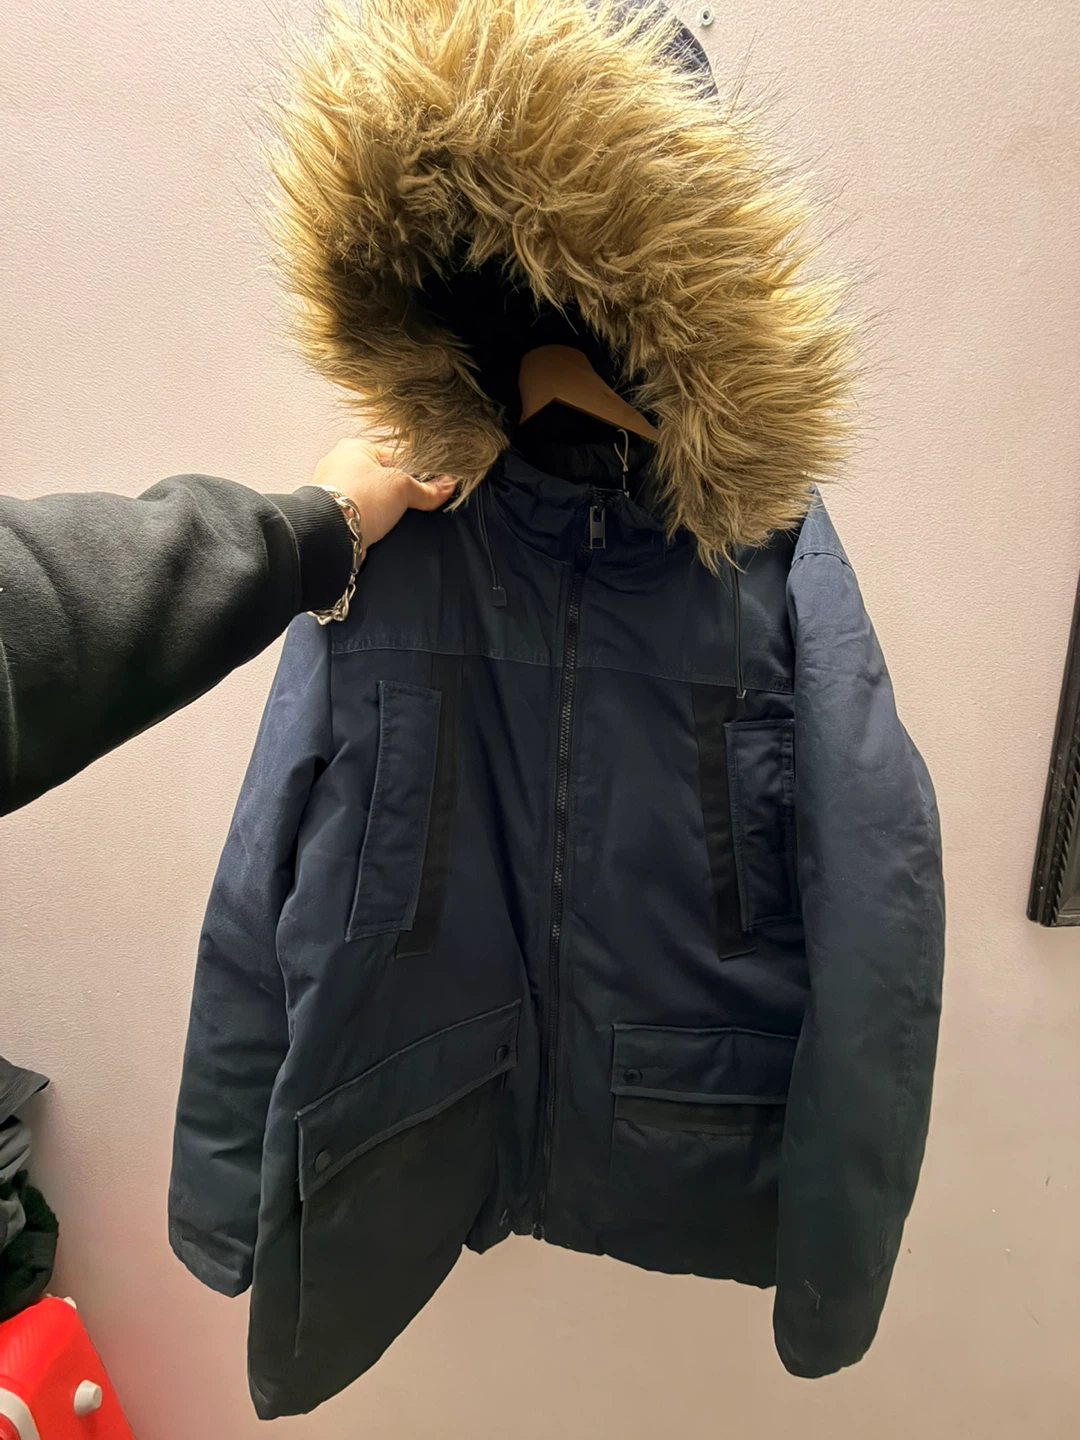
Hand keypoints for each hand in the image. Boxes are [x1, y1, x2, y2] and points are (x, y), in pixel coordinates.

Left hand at [310, 439, 457, 548]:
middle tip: (408, 504)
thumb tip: (447, 487)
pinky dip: (369, 522)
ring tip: (390, 519)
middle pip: (381, 478)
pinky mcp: (331, 514)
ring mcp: (332, 491)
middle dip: (397, 493)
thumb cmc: (359, 498)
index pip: (394, 455)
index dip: (414, 472)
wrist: (330, 533)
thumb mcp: (402, 487)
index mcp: (354, 447)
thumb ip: (427, 489)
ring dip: (382, 509)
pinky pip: (358, 515)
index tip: (427, 486)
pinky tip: (376, 528)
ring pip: (370, 498)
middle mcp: (339, 465)